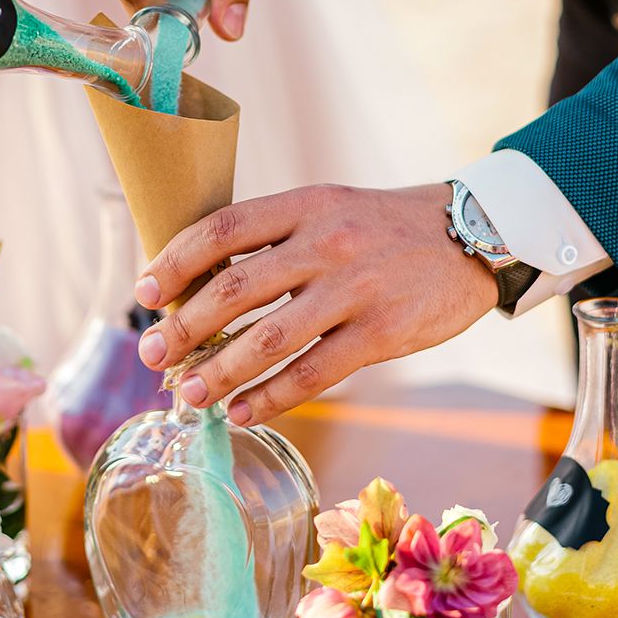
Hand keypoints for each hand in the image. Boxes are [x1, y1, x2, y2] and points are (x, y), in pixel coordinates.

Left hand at [132, 184, 499, 425]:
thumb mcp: (330, 208)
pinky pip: (313, 373)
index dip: (175, 262)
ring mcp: (355, 289)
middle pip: (235, 289)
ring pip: (268, 339)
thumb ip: (276, 237)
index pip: (223, 229)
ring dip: (219, 373)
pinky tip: (243, 412)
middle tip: (152, 355)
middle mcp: (326, 243)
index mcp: (305, 205)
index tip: (144, 292)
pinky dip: (271, 398)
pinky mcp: (382, 333)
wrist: (473, 237)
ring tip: (189, 395)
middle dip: (183, 327)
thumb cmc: (386, 229)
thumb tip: (203, 284)